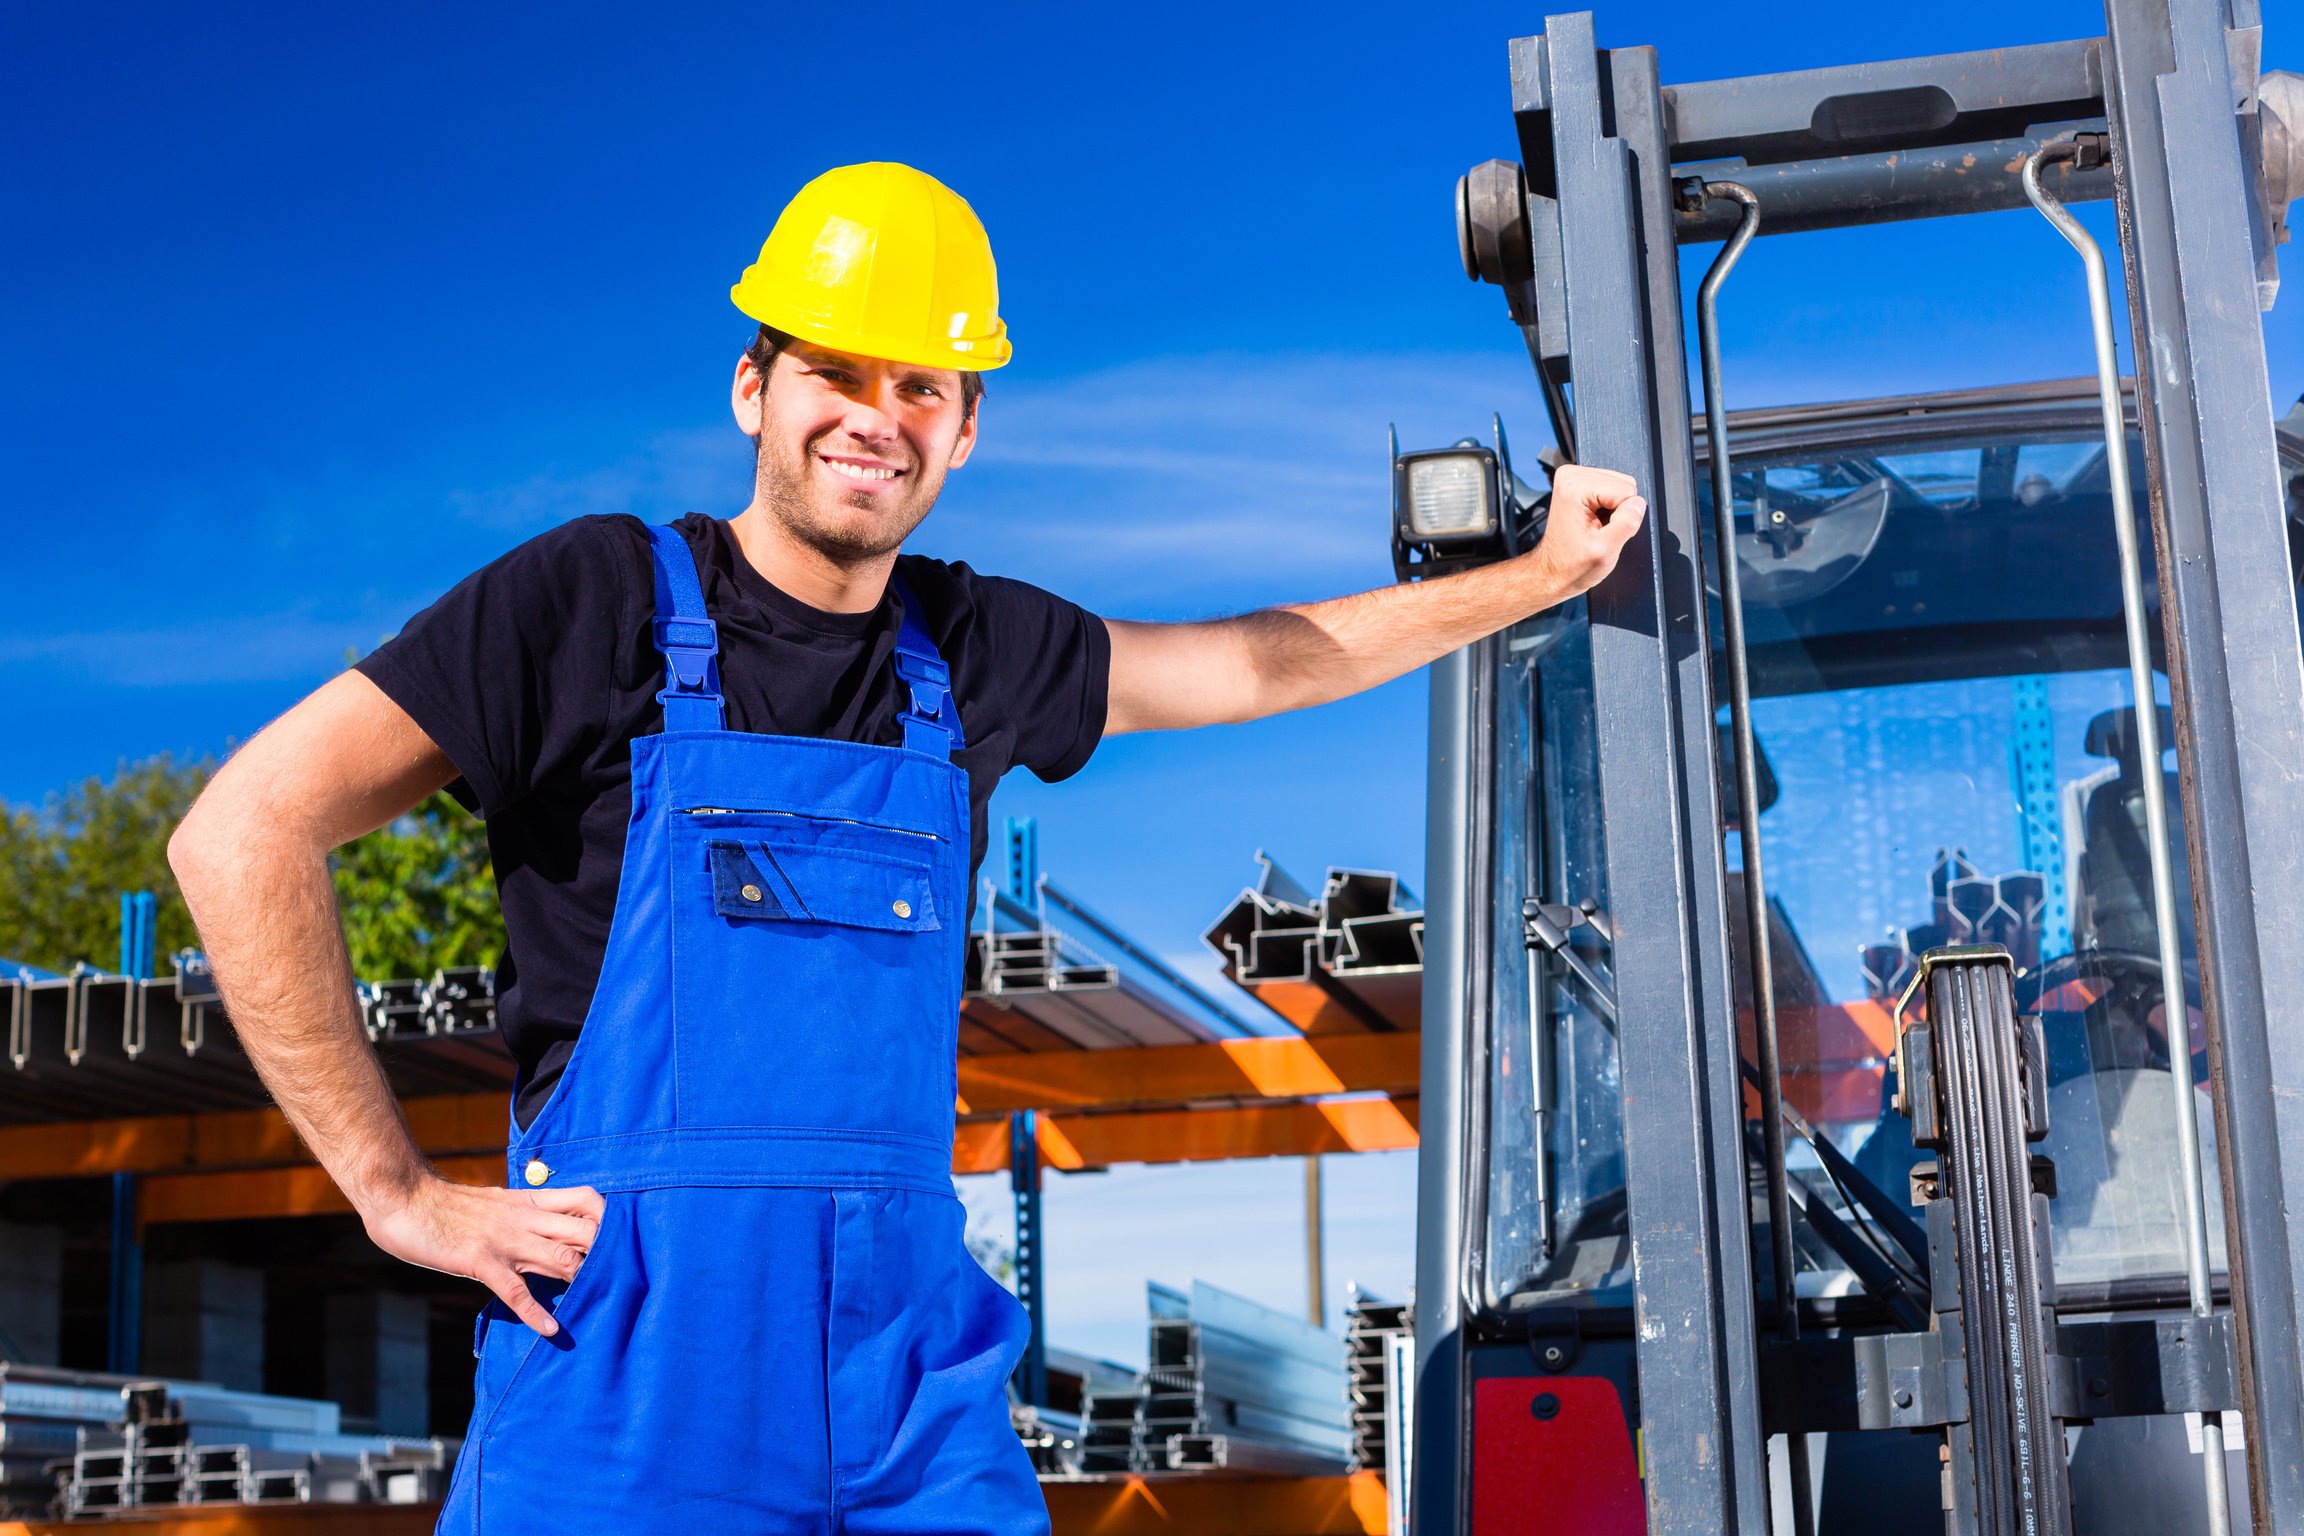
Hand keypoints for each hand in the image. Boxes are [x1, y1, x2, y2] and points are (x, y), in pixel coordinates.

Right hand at [364, 1174, 605, 1336]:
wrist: (404, 1198)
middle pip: (584, 1230)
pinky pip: (515, 1290)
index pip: (586, 1199)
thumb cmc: (447, 1205)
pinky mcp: (480, 1261)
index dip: (608, 1218)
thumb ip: (524, 1215)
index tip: (622, 1240)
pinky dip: (535, 1314)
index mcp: (530, 1200)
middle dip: (606, 1253)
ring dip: (583, 1281)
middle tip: (622, 1278)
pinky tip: (551, 1331)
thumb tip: (549, 1230)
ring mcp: (504, 1239)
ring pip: (560, 1258)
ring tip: (601, 1303)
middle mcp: (525, 1218)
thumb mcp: (496, 1203)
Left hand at [1525, 463, 1647, 599]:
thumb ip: (1627, 523)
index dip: (1622, 517)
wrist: (1553, 573)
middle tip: (1599, 531)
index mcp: (1574, 486)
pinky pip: (1612, 490)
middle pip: (1624, 484)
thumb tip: (1639, 504)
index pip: (1627, 490)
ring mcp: (1573, 478)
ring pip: (1621, 487)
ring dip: (1614, 510)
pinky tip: (1594, 521)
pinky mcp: (1578, 484)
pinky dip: (1608, 508)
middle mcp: (1571, 476)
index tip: (1603, 532)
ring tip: (1596, 527)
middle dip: (1619, 511)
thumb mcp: (1605, 550)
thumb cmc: (1572, 565)